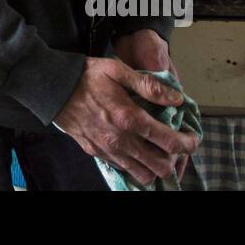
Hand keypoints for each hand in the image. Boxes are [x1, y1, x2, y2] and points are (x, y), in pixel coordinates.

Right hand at [53, 55, 197, 187]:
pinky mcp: (95, 153)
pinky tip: (135, 151)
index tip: (192, 139)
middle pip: (159, 166)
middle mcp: (120, 140)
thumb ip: (149, 85)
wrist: (52, 87)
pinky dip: (134, 166)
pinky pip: (122, 169)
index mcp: (129, 118)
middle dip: (174, 160)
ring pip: (142, 175)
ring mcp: (107, 150)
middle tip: (175, 147)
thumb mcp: (118, 70)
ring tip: (157, 153)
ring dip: (154, 168)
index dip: (187, 144)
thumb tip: (176, 98)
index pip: (169, 141)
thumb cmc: (87, 75)